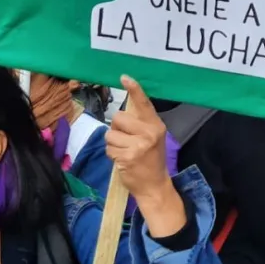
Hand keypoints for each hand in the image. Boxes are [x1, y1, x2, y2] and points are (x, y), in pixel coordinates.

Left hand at [106, 76, 185, 236]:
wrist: (154, 186)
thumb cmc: (151, 159)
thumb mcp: (152, 137)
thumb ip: (141, 124)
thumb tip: (122, 112)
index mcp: (155, 125)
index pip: (144, 103)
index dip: (134, 89)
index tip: (124, 77)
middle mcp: (148, 132)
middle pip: (118, 117)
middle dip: (116, 128)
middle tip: (125, 139)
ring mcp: (138, 145)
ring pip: (110, 134)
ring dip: (113, 144)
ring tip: (124, 151)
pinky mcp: (127, 157)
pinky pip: (109, 148)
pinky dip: (112, 154)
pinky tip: (122, 160)